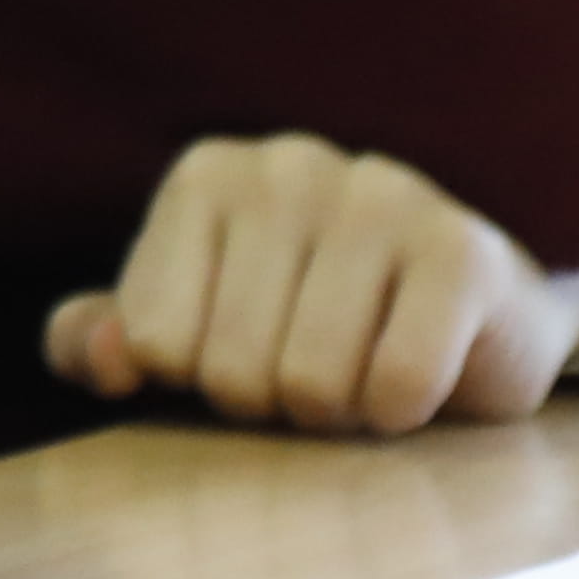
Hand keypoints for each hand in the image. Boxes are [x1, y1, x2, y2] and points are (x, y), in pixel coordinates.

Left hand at [40, 133, 578, 435]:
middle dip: (277, 403)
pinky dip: (406, 412)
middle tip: (322, 365)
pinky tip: (425, 369)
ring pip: (313, 387)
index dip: (204, 379)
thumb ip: (102, 341)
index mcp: (206, 176)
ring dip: (343, 413)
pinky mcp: (461, 251)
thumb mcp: (191, 329)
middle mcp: (288, 165)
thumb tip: (101, 358)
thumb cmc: (309, 323)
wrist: (477, 312)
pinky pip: (399, 388)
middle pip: (232, 374)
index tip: (252, 347)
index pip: (154, 344)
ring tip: (369, 363)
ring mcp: (382, 195)